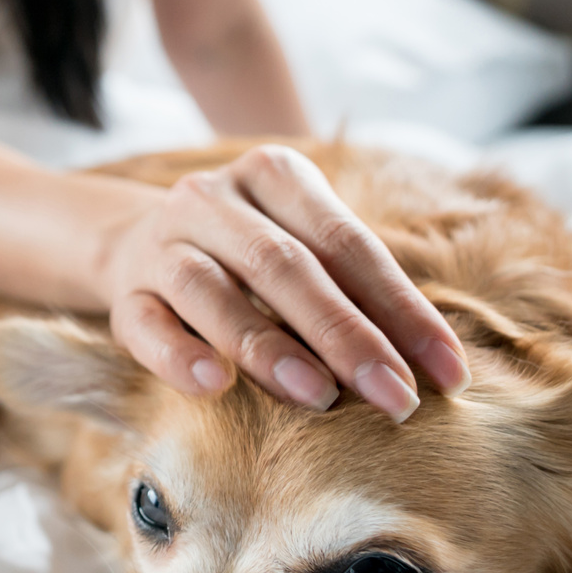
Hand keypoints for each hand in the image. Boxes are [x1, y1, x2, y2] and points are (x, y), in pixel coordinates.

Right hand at [100, 144, 468, 420]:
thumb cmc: (251, 256)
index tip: (447, 373)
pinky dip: (179, 355)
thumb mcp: (303, 247)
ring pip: (210, 291)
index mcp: (273, 174)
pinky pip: (146, 325)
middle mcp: (211, 199)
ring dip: (269, 347)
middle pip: (283, 265)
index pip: (347, 241)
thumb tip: (430, 366)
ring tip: (320, 397)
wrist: (137, 243)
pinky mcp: (124, 292)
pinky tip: (214, 386)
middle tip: (396, 398)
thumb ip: (354, 291)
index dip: (402, 308)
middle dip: (346, 335)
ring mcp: (161, 243)